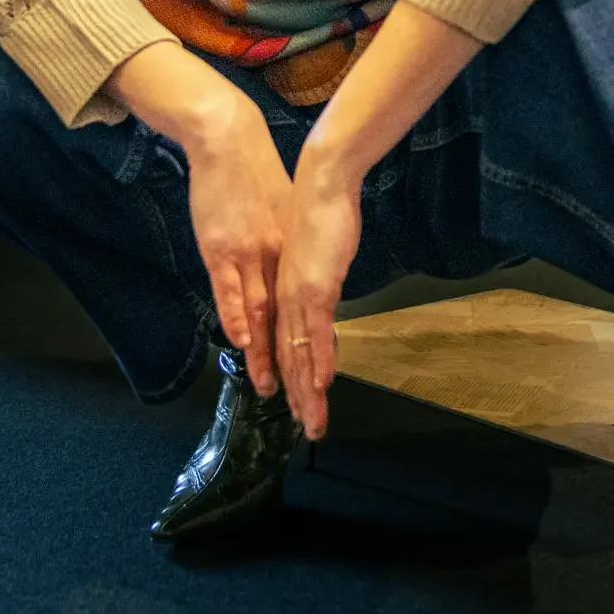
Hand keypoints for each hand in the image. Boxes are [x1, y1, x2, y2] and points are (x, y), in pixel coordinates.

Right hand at [185, 100, 294, 399]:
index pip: (307, 311)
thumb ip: (289, 246)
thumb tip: (299, 268)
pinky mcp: (222, 248)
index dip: (313, 349)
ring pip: (262, 316)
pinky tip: (243, 342)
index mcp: (292, 255)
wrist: (232, 142)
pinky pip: (231, 290)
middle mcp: (276, 261)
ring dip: (267, 355)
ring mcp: (249, 255)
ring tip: (273, 391)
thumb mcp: (284, 214)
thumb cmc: (258, 175)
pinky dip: (238, 317)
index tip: (320, 381)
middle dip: (298, 369)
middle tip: (307, 408)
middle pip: (288, 323)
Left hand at [271, 154, 363, 441]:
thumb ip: (318, 278)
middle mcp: (289, 301)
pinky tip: (323, 386)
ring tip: (312, 423)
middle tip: (307, 427)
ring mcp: (300, 297)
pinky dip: (319, 361)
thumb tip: (325, 290)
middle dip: (300, 396)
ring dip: (307, 392)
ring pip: (300, 354)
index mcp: (288, 293)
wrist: (321, 185)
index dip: (293, 375)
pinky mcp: (315, 289)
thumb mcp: (318, 253)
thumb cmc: (321, 211)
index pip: (288, 343)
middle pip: (292, 358)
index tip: (298, 400)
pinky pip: (316, 333)